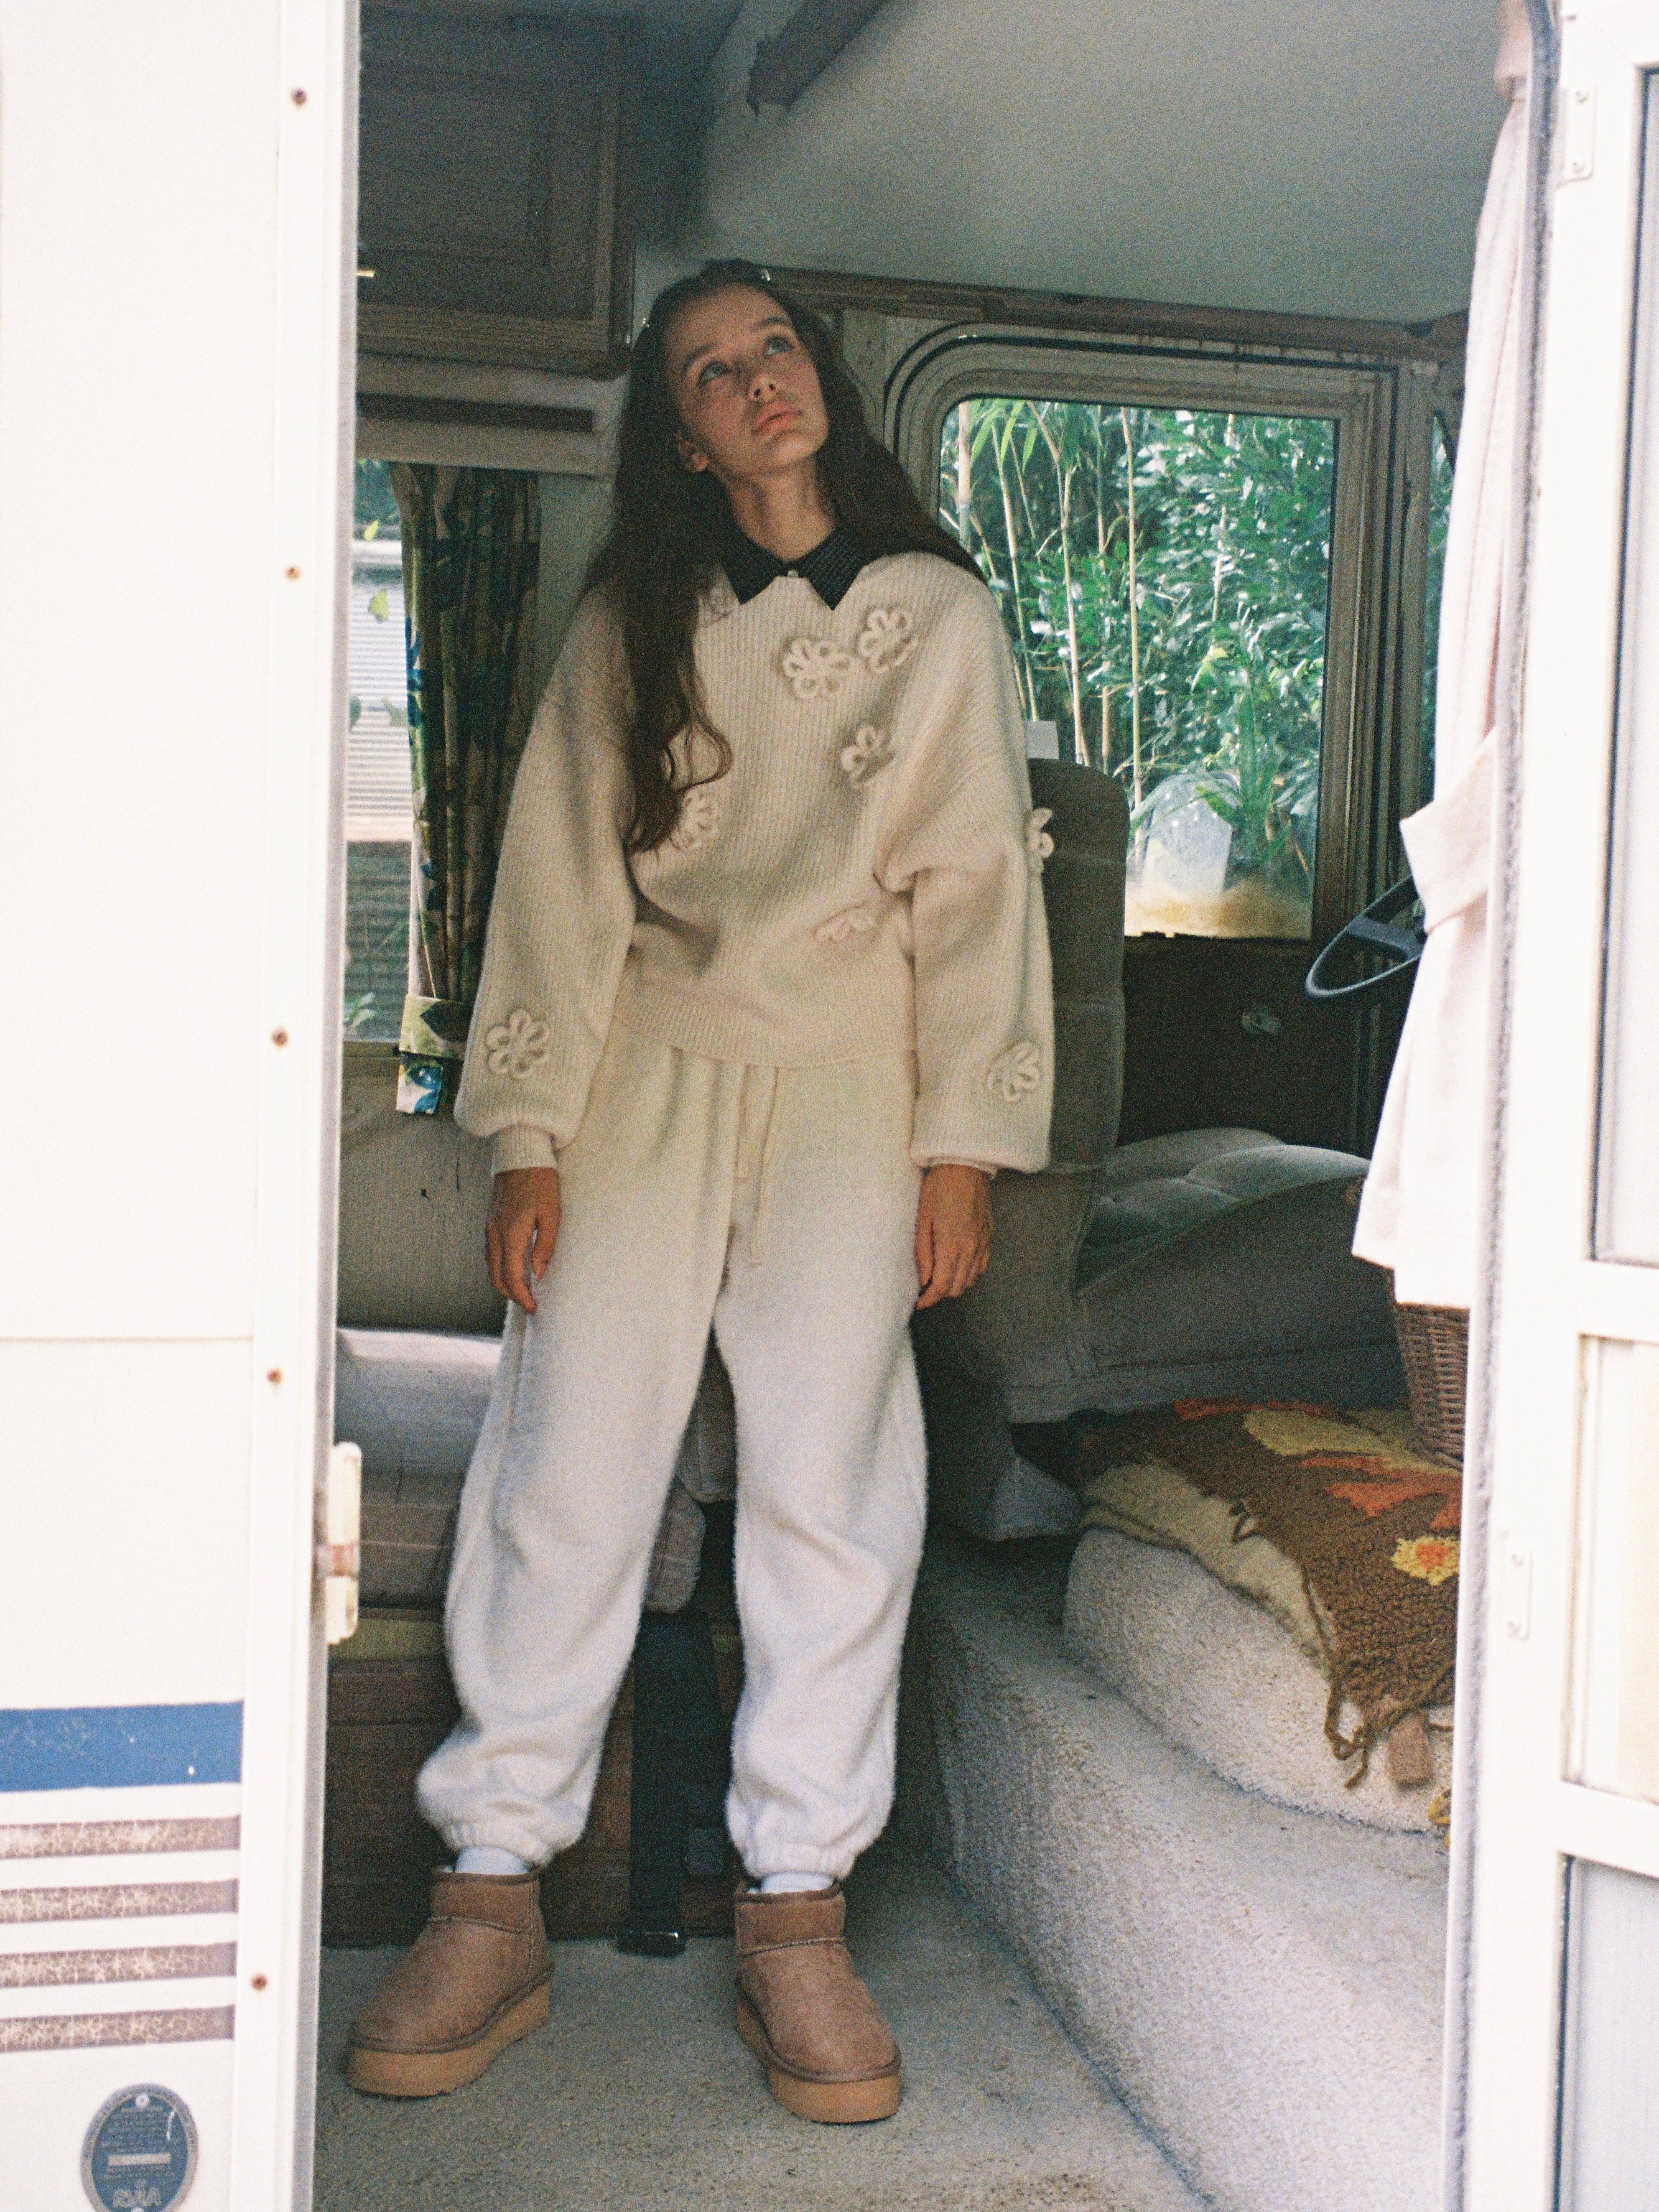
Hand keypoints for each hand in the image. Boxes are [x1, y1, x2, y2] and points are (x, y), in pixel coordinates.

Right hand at [486, 1167, 561, 1315]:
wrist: (520, 1155)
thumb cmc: (540, 1182)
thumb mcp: (552, 1214)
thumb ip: (545, 1246)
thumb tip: (539, 1273)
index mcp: (511, 1234)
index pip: (511, 1277)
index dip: (522, 1297)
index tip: (534, 1308)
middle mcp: (495, 1234)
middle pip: (496, 1277)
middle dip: (511, 1295)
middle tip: (529, 1303)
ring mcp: (490, 1228)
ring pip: (491, 1267)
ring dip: (505, 1282)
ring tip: (524, 1290)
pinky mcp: (490, 1222)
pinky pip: (492, 1254)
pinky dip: (501, 1267)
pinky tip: (515, 1268)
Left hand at [914, 1164, 991, 1310]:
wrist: (965, 1165)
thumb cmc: (939, 1188)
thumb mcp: (922, 1219)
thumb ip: (923, 1253)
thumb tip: (924, 1280)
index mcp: (952, 1245)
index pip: (943, 1286)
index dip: (930, 1299)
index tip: (919, 1303)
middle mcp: (971, 1248)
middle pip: (958, 1287)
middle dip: (941, 1293)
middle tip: (925, 1288)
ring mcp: (983, 1243)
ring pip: (971, 1279)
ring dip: (955, 1284)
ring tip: (940, 1277)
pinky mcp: (989, 1236)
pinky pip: (982, 1266)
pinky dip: (969, 1273)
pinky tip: (958, 1266)